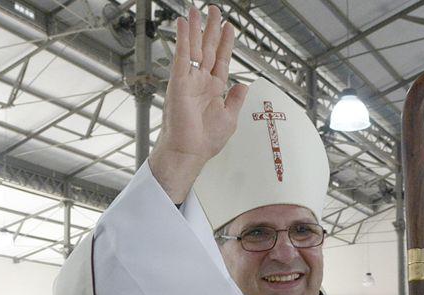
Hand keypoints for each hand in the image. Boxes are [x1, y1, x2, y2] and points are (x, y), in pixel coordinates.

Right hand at [148, 5, 248, 202]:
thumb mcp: (230, 118)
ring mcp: (189, 80)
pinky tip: (183, 24)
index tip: (229, 27)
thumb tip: (244, 85)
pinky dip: (182, 39)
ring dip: (195, 28)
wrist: (190, 152)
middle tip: (214, 10)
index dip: (225, 43)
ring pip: (193, 47)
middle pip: (207, 48)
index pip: (221, 59)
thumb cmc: (206, 140)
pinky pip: (181, 55)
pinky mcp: (179, 81)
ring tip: (196, 10)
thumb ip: (237, 99)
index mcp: (214, 89)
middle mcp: (201, 81)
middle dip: (211, 29)